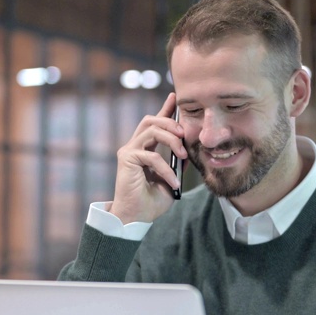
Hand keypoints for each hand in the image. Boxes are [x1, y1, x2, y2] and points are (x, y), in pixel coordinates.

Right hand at [109, 93, 186, 223]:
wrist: (136, 218)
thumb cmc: (151, 201)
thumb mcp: (172, 179)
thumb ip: (178, 163)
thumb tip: (188, 150)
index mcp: (145, 148)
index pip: (155, 123)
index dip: (165, 108)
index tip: (176, 97)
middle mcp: (134, 145)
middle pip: (151, 120)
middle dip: (171, 122)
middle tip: (185, 134)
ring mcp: (129, 151)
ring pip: (152, 130)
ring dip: (172, 140)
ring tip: (183, 154)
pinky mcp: (127, 159)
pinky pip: (152, 156)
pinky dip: (166, 169)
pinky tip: (174, 182)